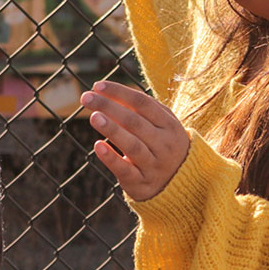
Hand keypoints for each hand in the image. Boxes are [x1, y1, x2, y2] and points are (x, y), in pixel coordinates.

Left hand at [80, 81, 188, 199]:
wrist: (182, 184)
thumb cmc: (162, 145)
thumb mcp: (161, 125)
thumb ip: (140, 108)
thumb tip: (105, 92)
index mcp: (170, 126)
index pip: (143, 103)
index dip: (120, 92)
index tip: (97, 85)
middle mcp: (164, 145)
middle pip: (135, 122)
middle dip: (109, 107)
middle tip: (86, 98)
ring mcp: (154, 165)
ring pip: (132, 146)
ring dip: (112, 130)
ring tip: (94, 117)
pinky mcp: (141, 183)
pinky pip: (125, 170)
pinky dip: (111, 158)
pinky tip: (98, 145)